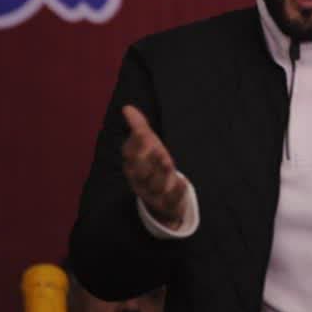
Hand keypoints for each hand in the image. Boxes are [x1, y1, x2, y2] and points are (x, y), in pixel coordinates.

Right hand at [121, 105, 187, 228]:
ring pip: (154, 186)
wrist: (163, 197)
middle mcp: (140, 181)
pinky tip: (184, 182)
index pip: (130, 156)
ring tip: (169, 163)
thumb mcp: (148, 146)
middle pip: (140, 173)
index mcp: (133, 166)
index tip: (145, 133)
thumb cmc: (152, 164)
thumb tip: (127, 108)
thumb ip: (138, 127)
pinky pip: (170, 200)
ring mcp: (153, 193)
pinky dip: (177, 192)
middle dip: (148, 162)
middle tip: (159, 151)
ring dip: (161, 175)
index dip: (136, 145)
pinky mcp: (166, 204)